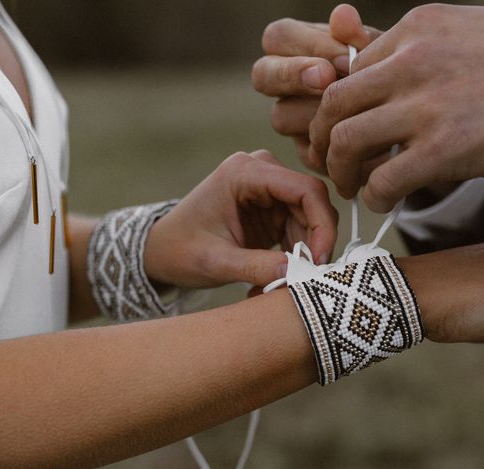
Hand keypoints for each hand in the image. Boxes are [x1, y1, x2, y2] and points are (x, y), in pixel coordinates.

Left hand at [143, 151, 338, 289]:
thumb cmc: (180, 250)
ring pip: (310, 218)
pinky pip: (300, 228)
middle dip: (316, 241)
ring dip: (304, 252)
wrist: (161, 250)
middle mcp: (260, 172)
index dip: (321, 224)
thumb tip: (297, 273)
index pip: (305, 189)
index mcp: (244, 172)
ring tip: (282, 282)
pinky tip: (278, 275)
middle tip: (307, 276)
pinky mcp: (271, 207)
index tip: (319, 260)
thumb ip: (255, 267)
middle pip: (312, 202)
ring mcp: (267, 188)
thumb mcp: (215, 262)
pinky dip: (296, 254)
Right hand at [252, 5, 379, 172]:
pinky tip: (364, 142)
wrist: (413, 122)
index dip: (306, 44)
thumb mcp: (384, 54)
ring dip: (315, 113)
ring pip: (281, 115)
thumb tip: (342, 15)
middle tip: (327, 80)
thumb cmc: (394, 78)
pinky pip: (307, 152)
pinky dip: (336, 146)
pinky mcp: (309, 154)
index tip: (344, 58)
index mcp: (299, 49)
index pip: (279, 36)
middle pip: (263, 74)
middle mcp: (288, 85)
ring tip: (354, 114)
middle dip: (293, 75)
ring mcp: (294, 120)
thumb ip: (360, 38)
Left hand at [310, 4, 483, 211]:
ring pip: (345, 141)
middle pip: (332, 103)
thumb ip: (434, 54)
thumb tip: (410, 84)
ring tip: (355, 187)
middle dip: (322, 139)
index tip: (345, 130)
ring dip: (342, 171)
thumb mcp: (478, 33)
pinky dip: (374, 197)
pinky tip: (387, 203)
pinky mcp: (447, 148)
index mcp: (419, 27)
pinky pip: (382, 181)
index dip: (338, 106)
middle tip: (334, 163)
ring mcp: (427, 103)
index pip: (350, 68)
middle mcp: (413, 59)